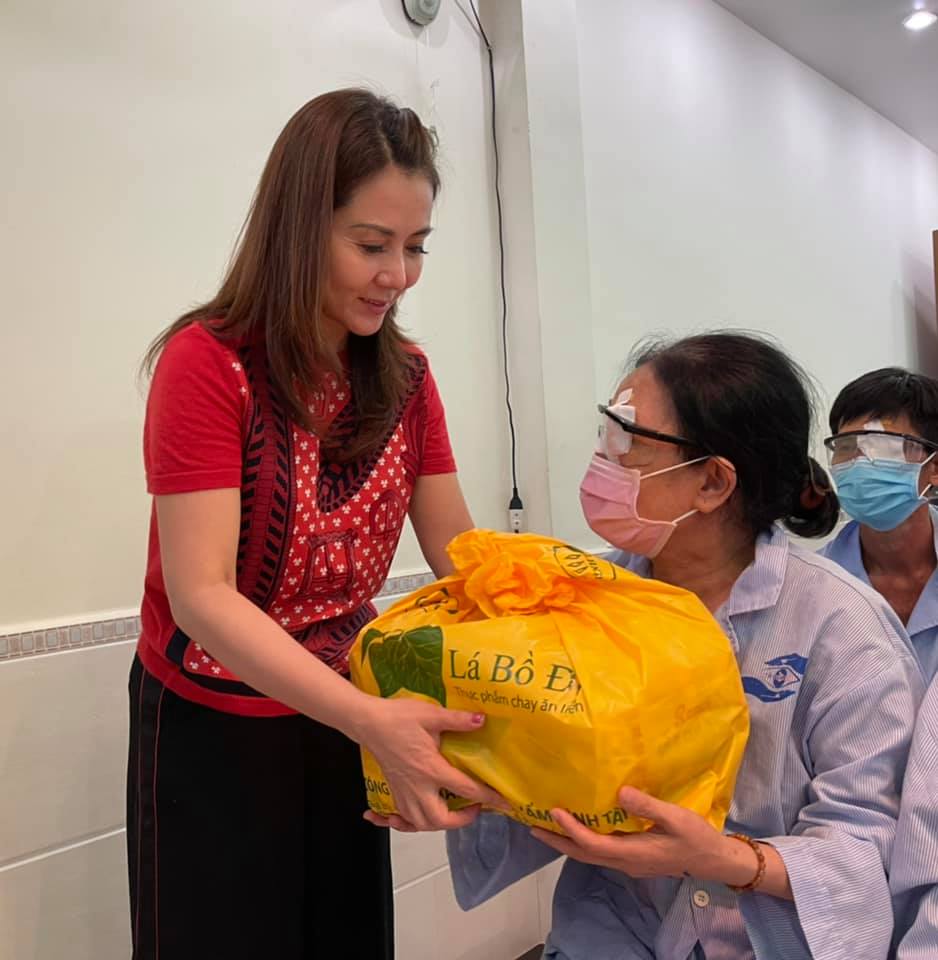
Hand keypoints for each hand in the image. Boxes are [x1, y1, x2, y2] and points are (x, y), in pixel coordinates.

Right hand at [355, 696, 507, 831]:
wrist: (368, 722)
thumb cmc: (397, 718)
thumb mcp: (431, 715)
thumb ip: (457, 720)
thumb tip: (480, 719)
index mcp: (430, 769)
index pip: (465, 789)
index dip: (487, 797)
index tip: (502, 802)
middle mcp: (417, 787)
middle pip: (440, 820)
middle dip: (461, 820)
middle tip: (474, 808)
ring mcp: (403, 791)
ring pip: (420, 824)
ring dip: (438, 825)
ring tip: (451, 813)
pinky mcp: (394, 790)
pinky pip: (402, 819)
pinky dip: (409, 825)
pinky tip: (413, 821)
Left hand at [531, 786, 757, 885]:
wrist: (713, 860)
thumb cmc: (696, 837)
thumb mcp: (676, 818)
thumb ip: (648, 806)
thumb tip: (621, 792)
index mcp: (632, 853)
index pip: (593, 844)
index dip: (571, 829)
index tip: (554, 811)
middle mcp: (624, 862)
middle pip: (583, 854)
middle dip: (557, 841)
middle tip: (532, 826)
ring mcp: (628, 863)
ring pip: (590, 855)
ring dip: (567, 842)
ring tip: (547, 826)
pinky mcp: (632, 859)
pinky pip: (600, 852)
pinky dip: (583, 841)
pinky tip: (579, 828)